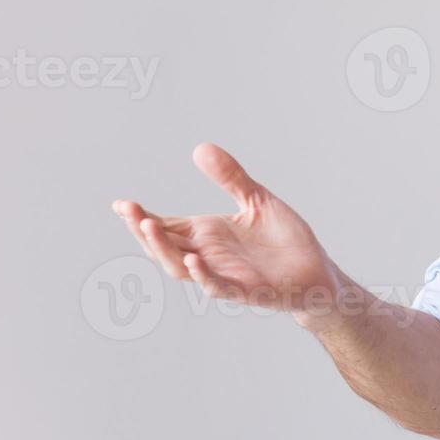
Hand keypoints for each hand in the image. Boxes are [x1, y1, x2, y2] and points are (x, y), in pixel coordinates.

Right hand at [112, 143, 341, 320]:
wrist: (319, 272)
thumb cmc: (285, 240)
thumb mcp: (258, 200)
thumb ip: (232, 178)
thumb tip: (201, 148)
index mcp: (209, 235)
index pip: (167, 226)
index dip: (143, 217)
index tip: (120, 203)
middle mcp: (210, 256)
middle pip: (165, 246)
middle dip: (144, 229)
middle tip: (127, 209)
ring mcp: (225, 275)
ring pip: (182, 267)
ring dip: (164, 249)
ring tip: (150, 226)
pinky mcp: (246, 291)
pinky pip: (218, 285)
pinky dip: (204, 274)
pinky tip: (193, 259)